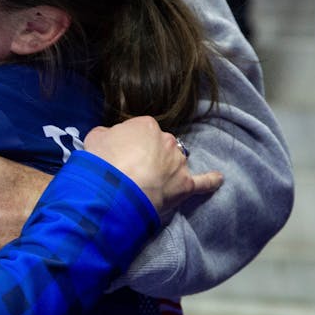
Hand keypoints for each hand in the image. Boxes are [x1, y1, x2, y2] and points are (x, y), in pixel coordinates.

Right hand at [82, 117, 222, 214]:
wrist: (114, 189)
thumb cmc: (102, 162)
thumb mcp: (95, 139)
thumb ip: (107, 135)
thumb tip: (110, 138)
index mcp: (146, 126)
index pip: (142, 131)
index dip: (131, 145)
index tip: (122, 156)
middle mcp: (167, 140)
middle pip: (161, 146)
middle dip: (151, 156)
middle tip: (133, 171)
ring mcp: (178, 163)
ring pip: (176, 163)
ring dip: (168, 170)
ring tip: (152, 184)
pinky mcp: (185, 185)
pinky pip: (202, 182)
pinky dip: (211, 181)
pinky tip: (218, 179)